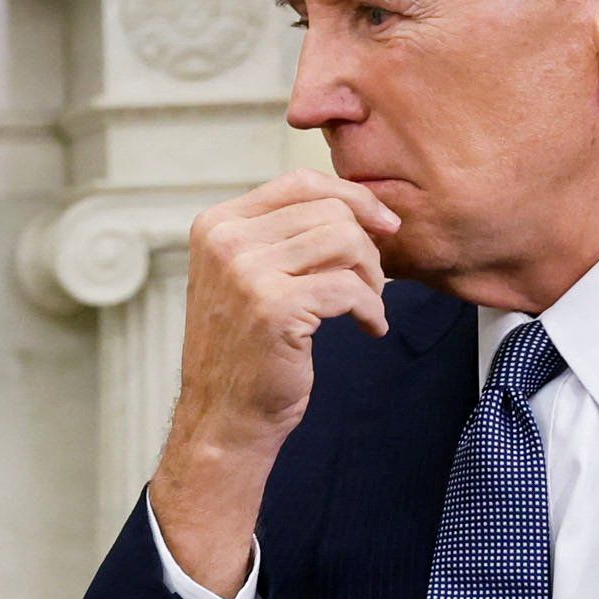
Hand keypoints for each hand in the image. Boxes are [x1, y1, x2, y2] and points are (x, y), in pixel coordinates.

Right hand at [147, 170, 402, 597]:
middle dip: (367, 245)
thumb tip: (358, 201)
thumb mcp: (248, 276)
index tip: (383, 224)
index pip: (299, 182)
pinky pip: (350, 287)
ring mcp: (245, 273)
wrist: (223, 416)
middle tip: (371, 282)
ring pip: (345, 241)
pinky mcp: (274, 307)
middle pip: (330, 210)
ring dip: (371, 275)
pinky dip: (371, 309)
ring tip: (367, 304)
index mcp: (216, 226)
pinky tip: (368, 327)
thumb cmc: (245, 349)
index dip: (352, 196)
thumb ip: (283, 234)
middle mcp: (225, 242)